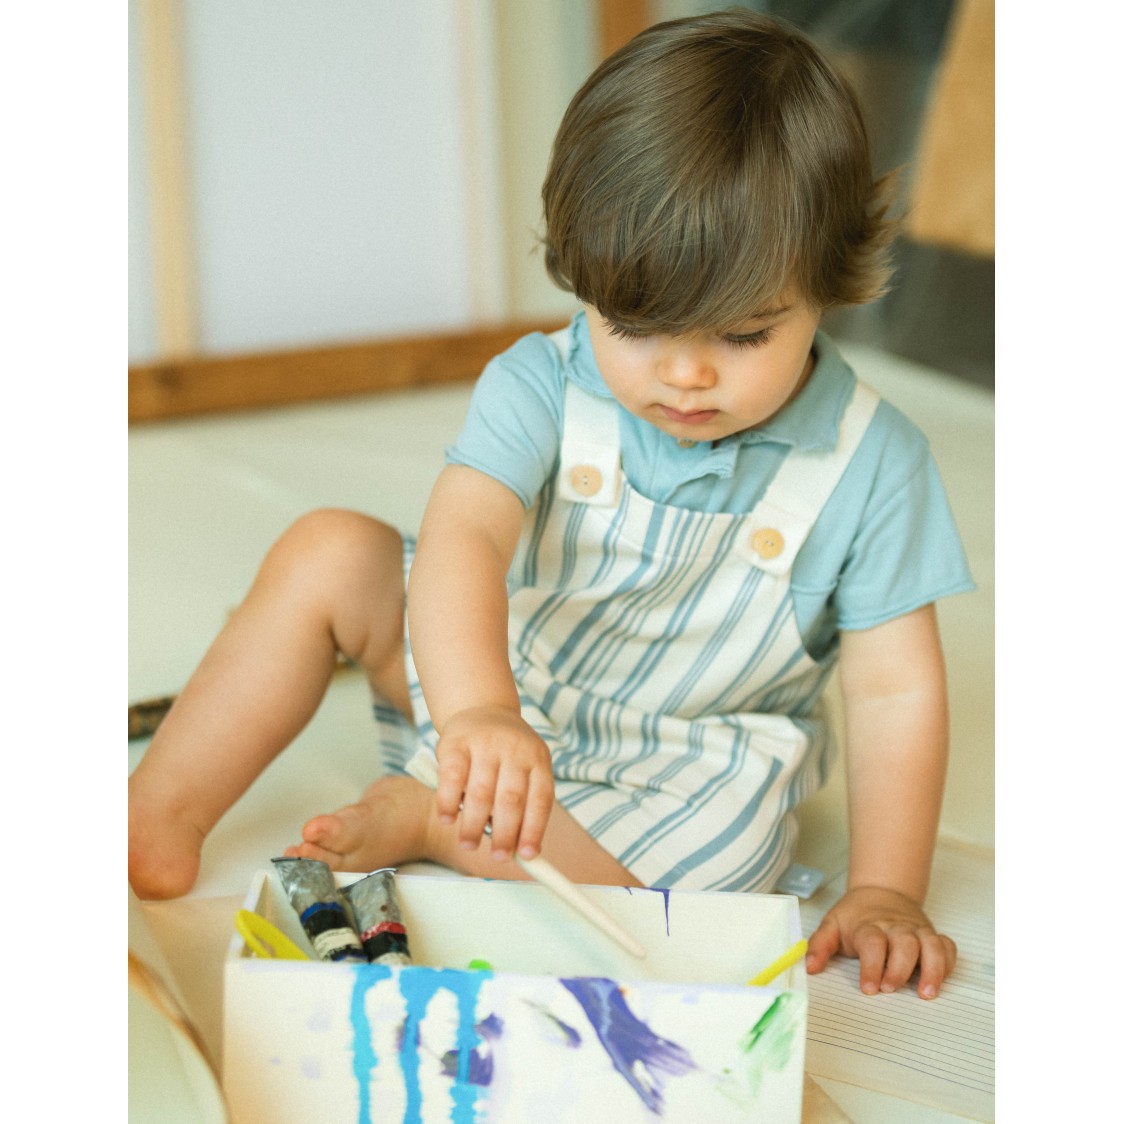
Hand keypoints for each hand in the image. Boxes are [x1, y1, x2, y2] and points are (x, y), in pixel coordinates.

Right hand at [433, 706, 554, 863]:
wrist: (482, 710)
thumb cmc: (505, 754)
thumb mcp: (524, 769)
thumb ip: (523, 805)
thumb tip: (519, 851)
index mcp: (538, 759)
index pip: (540, 799)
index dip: (533, 830)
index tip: (527, 856)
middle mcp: (515, 748)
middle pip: (511, 799)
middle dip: (504, 834)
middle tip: (498, 856)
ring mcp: (486, 743)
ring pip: (480, 792)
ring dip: (473, 824)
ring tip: (469, 843)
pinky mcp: (456, 742)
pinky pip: (452, 778)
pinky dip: (448, 803)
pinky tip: (448, 819)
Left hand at [805, 885, 956, 998]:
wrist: (881, 891)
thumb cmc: (856, 915)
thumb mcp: (832, 924)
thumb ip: (819, 946)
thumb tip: (809, 967)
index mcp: (870, 926)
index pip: (872, 943)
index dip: (871, 966)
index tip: (869, 988)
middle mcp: (896, 927)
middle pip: (905, 944)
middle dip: (900, 969)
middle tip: (891, 990)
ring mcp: (916, 931)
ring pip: (931, 945)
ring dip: (932, 969)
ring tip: (927, 993)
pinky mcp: (932, 935)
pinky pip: (947, 946)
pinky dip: (948, 962)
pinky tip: (941, 980)